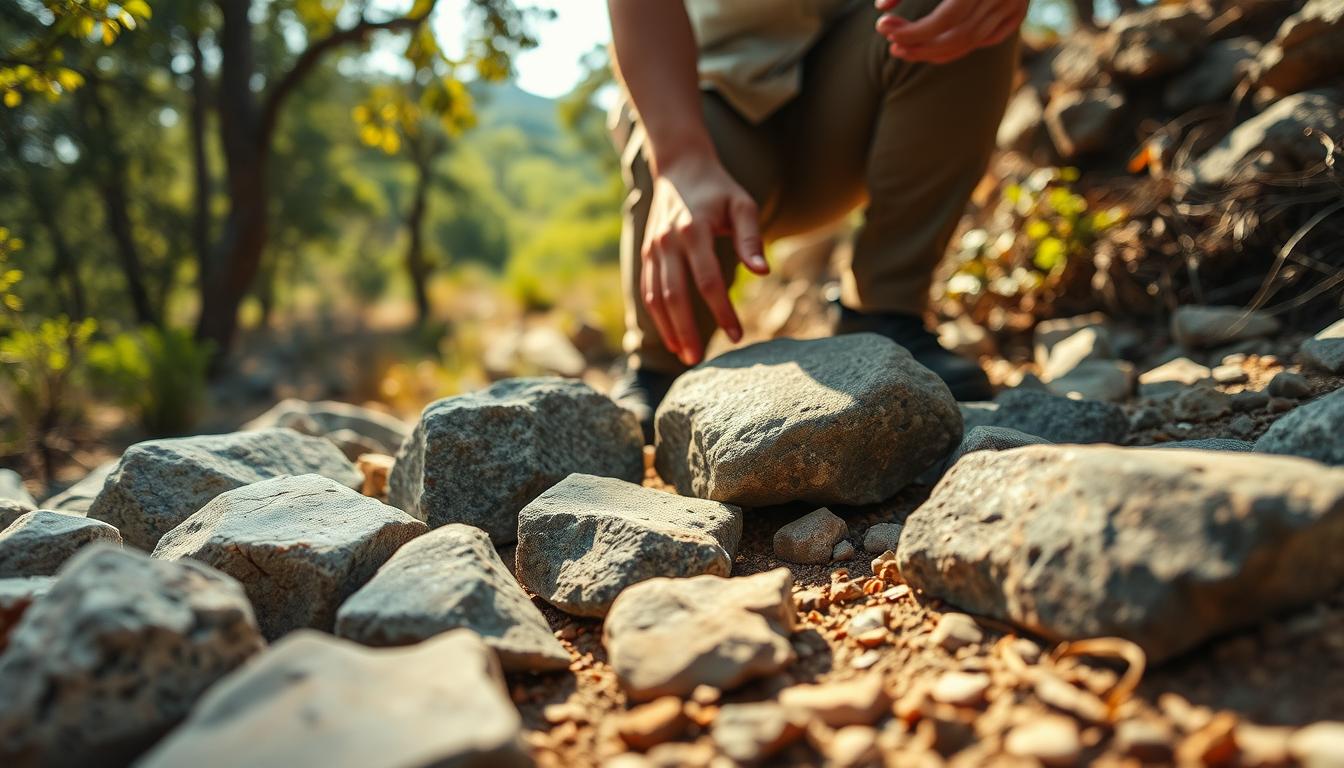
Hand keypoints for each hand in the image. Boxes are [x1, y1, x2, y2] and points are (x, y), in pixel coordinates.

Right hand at [641, 151, 767, 365]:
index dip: (722, 311)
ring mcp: (653, 249)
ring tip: (685, 355)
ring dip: (668, 329)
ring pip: (656, 297)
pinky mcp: (646, 253)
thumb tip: (762, 273)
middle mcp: (667, 242)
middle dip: (687, 331)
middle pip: (674, 296)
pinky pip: (647, 290)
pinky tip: (670, 336)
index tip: (737, 335)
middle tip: (700, 360)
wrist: (680, 166)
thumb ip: (751, 238)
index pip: (708, 281)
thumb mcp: (742, 205)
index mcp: (693, 231)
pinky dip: (657, 316)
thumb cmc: (719, 189)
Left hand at [875, 0, 1024, 63]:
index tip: (882, 27)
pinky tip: (934, 43)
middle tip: (892, 46)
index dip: (911, 30)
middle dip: (920, 46)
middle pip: (958, 36)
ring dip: (935, 51)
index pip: (943, 19)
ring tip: (905, 48)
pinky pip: (987, 39)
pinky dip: (960, 45)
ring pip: (971, 42)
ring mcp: (1015, 3)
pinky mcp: (1019, 11)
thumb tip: (881, 6)